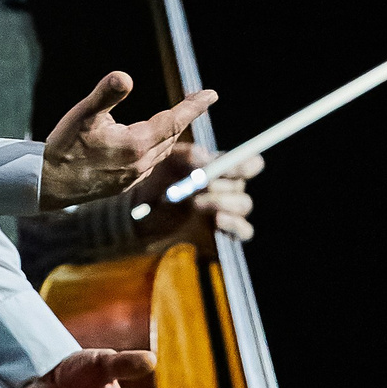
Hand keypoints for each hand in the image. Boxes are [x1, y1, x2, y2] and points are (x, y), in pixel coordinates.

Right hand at [40, 72, 216, 209]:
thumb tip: (125, 76)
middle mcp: (141, 163)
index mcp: (136, 144)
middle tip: (196, 99)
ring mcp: (134, 177)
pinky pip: (150, 163)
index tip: (211, 94)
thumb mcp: (83, 114)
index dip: (194, 106)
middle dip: (184, 116)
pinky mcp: (125, 185)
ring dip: (170, 133)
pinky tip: (148, 143)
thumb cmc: (64, 146)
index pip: (174, 120)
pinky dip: (156, 148)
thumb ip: (106, 94)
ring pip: (162, 150)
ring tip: (175, 117)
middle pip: (171, 135)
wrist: (48, 185)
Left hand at [129, 146, 261, 244]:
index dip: (245, 165)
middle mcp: (226, 188)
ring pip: (244, 205)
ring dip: (223, 202)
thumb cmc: (152, 182)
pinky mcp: (220, 232)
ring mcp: (225, 210)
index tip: (226, 169)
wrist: (138, 214)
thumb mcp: (165, 161)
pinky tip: (217, 221)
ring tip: (196, 204)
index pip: (248, 163)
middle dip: (221, 185)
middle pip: (241, 184)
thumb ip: (186, 154)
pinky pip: (244, 231)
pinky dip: (235, 225)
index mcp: (218, 167)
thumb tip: (205, 156)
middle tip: (197, 187)